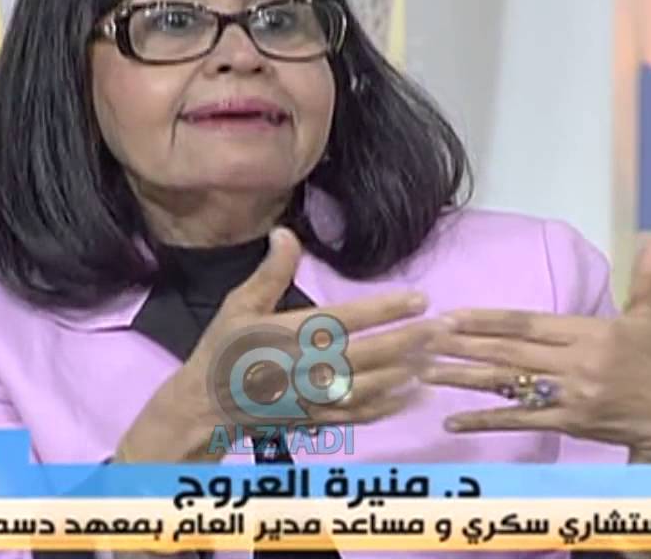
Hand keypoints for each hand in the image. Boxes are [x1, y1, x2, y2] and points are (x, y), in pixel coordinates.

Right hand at [117, 227, 437, 462]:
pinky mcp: (317, 419)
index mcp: (287, 336)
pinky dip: (391, 405)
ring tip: (437, 356)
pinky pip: (361, 414)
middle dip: (411, 341)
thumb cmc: (223, 351)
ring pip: (372, 387)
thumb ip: (269, 271)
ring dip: (408, 372)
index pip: (347, 320)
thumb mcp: (238, 305)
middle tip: (445, 328)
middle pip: (370, 355)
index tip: (418, 299)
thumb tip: (285, 232)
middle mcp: (304, 368)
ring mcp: (313, 398)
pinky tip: (413, 392)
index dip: (386, 310)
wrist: (206, 407)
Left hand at [421, 236, 650, 463]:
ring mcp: (570, 396)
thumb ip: (650, 274)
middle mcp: (575, 364)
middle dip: (463, 345)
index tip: (451, 315)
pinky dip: (486, 421)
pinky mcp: (569, 424)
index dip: (487, 319)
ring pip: (508, 385)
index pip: (527, 323)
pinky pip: (520, 422)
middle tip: (424, 339)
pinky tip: (454, 421)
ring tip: (426, 373)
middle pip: (509, 352)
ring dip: (464, 379)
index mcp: (589, 332)